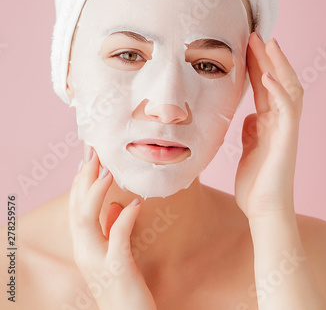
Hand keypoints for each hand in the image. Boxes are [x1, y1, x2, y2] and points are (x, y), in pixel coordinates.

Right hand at [68, 147, 156, 309]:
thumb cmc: (125, 288)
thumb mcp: (116, 254)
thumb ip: (111, 230)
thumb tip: (116, 205)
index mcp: (84, 245)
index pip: (76, 207)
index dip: (80, 181)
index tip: (87, 157)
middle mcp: (84, 251)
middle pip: (76, 207)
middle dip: (83, 177)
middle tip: (93, 151)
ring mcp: (97, 261)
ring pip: (85, 220)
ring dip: (95, 193)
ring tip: (108, 171)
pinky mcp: (116, 270)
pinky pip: (116, 238)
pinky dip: (125, 218)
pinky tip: (136, 203)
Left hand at [235, 31, 303, 220]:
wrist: (264, 209)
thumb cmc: (256, 181)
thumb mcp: (249, 147)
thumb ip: (252, 129)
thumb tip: (250, 115)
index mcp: (269, 120)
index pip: (263, 85)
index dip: (256, 64)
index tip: (245, 44)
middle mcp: (280, 120)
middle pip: (277, 80)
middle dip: (267, 57)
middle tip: (254, 34)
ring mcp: (286, 128)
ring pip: (288, 88)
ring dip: (278, 65)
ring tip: (268, 43)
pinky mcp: (287, 139)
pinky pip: (286, 110)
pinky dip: (278, 92)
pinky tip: (268, 76)